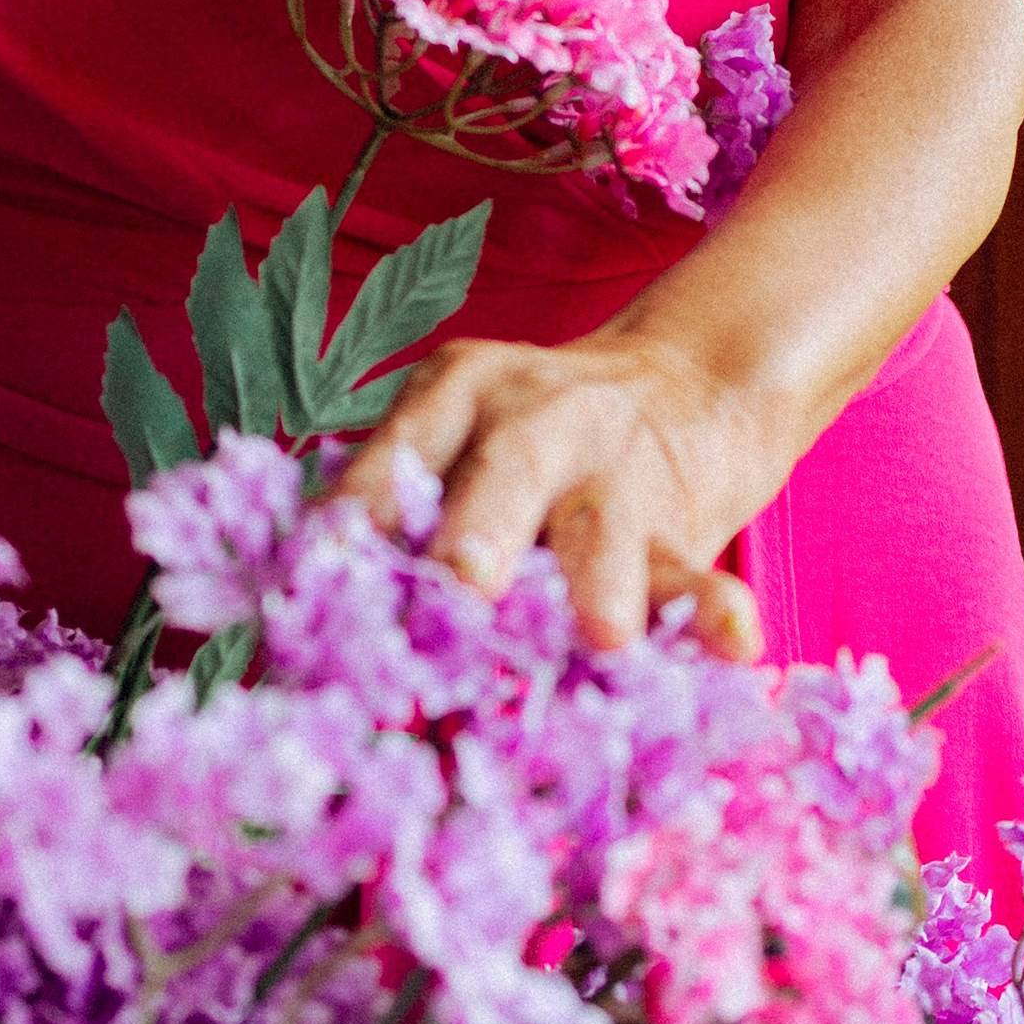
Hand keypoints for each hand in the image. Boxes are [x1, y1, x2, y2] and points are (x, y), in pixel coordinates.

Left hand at [338, 329, 776, 657]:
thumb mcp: (456, 430)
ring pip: (605, 532)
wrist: (689, 381)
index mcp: (457, 393)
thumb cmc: (530, 438)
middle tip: (462, 586)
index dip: (356, 528)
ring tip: (602, 638)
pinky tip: (732, 642)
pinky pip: (695, 573)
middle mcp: (537, 423)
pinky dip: (713, 612)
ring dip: (599, 585)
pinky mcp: (680, 527)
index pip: (397, 459)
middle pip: (505, 472)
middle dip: (481, 532)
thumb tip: (291, 611)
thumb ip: (388, 504)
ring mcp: (617, 475)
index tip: (316, 590)